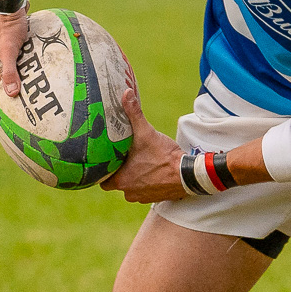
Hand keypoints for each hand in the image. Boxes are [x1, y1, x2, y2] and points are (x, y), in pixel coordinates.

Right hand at [0, 8, 30, 120]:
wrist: (10, 2)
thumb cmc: (8, 25)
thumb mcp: (9, 50)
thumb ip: (10, 72)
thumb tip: (12, 95)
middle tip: (2, 112)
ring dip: (5, 83)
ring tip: (16, 96)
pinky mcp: (5, 41)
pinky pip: (10, 60)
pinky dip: (17, 70)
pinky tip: (31, 76)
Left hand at [100, 89, 186, 203]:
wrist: (187, 175)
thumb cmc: (164, 156)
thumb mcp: (146, 132)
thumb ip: (134, 113)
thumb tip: (126, 93)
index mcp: (120, 180)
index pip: (103, 179)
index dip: (104, 170)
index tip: (107, 159)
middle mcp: (129, 192)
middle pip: (117, 183)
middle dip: (119, 172)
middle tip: (123, 158)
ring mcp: (142, 197)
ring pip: (131, 187)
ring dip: (134, 178)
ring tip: (138, 163)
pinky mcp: (155, 198)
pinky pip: (145, 191)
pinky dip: (147, 183)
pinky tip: (152, 171)